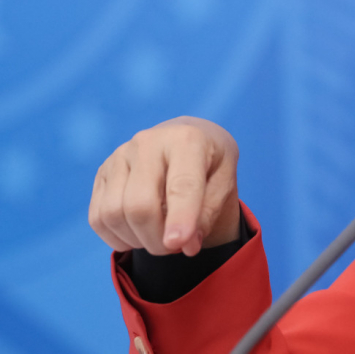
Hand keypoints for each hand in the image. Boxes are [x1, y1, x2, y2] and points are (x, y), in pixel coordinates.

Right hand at [89, 116, 240, 256]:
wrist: (186, 138)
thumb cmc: (209, 163)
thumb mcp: (225, 181)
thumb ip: (209, 214)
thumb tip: (187, 246)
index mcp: (186, 140)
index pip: (181, 185)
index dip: (180, 218)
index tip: (178, 244)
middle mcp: (147, 142)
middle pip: (139, 205)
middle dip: (157, 239)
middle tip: (175, 247)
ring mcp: (120, 156)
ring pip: (113, 214)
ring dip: (137, 240)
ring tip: (159, 237)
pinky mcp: (102, 173)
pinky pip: (98, 218)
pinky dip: (117, 238)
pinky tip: (139, 234)